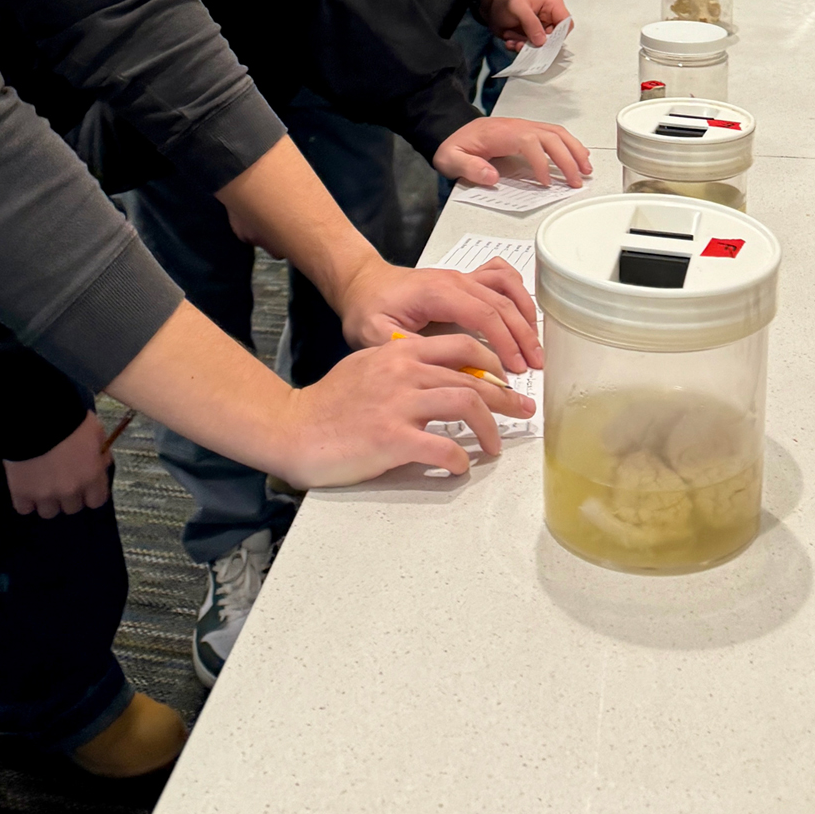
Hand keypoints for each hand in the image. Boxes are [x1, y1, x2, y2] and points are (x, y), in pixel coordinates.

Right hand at [2, 413, 112, 518]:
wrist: (35, 420)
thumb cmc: (70, 422)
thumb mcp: (96, 432)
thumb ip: (101, 452)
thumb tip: (101, 464)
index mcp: (91, 476)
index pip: (97, 501)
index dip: (90, 494)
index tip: (85, 486)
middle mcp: (70, 490)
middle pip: (72, 508)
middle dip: (69, 497)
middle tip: (62, 482)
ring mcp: (44, 494)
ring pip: (49, 512)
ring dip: (47, 502)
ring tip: (43, 486)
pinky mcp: (21, 493)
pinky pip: (24, 509)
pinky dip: (26, 502)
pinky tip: (26, 489)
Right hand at [275, 336, 532, 485]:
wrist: (289, 428)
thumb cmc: (326, 404)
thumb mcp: (367, 367)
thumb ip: (403, 366)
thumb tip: (439, 378)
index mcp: (400, 352)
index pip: (462, 347)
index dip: (493, 363)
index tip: (507, 380)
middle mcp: (404, 372)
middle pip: (473, 376)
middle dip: (506, 396)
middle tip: (524, 411)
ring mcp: (398, 404)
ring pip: (467, 402)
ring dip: (490, 426)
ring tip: (496, 445)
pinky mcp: (391, 438)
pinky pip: (443, 446)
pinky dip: (459, 458)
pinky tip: (460, 467)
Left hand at [340, 254, 543, 372]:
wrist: (362, 284)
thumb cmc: (367, 308)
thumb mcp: (376, 335)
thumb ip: (411, 350)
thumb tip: (449, 369)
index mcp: (437, 292)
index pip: (484, 315)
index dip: (504, 343)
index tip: (515, 369)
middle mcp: (455, 279)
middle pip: (503, 303)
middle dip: (523, 336)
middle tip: (534, 365)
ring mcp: (463, 277)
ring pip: (508, 288)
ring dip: (525, 314)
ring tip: (534, 344)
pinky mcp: (465, 279)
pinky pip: (501, 276)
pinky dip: (517, 292)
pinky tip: (522, 312)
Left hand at [434, 116, 591, 189]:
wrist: (453, 130)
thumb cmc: (455, 146)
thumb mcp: (450, 159)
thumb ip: (469, 167)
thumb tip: (492, 177)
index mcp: (501, 133)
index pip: (530, 142)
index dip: (542, 162)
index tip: (547, 183)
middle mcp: (518, 127)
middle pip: (551, 137)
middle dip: (568, 159)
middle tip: (576, 181)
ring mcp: (526, 127)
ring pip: (558, 133)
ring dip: (575, 150)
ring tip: (586, 169)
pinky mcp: (529, 131)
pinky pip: (556, 134)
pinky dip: (571, 144)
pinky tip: (579, 155)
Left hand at [484, 0, 568, 51]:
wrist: (491, 9)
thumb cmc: (505, 3)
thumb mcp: (518, 8)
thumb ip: (531, 23)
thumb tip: (542, 41)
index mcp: (553, 5)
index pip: (566, 24)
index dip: (558, 35)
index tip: (542, 40)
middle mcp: (551, 19)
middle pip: (555, 39)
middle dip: (537, 44)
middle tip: (521, 43)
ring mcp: (542, 30)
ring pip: (542, 47)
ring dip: (526, 47)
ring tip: (512, 41)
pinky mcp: (534, 39)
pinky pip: (532, 50)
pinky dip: (520, 48)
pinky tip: (510, 41)